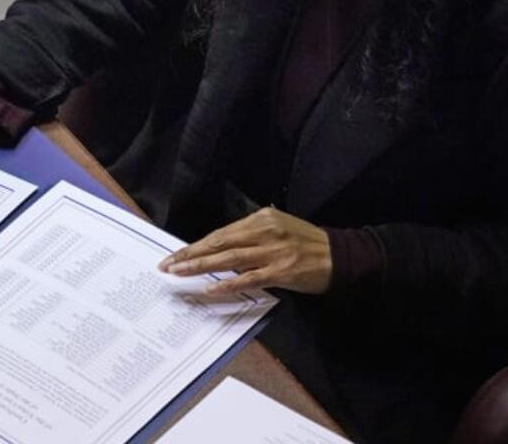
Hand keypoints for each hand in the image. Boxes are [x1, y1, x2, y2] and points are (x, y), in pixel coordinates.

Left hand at [157, 207, 332, 295]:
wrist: (340, 256)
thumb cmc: (307, 243)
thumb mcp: (279, 227)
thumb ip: (252, 234)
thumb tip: (223, 246)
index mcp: (262, 218)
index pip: (221, 233)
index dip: (196, 245)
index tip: (176, 254)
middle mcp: (264, 231)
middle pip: (219, 244)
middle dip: (190, 255)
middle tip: (167, 266)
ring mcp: (272, 252)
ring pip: (229, 260)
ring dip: (201, 267)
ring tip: (180, 274)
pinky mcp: (281, 271)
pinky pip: (248, 279)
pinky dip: (228, 285)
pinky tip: (211, 289)